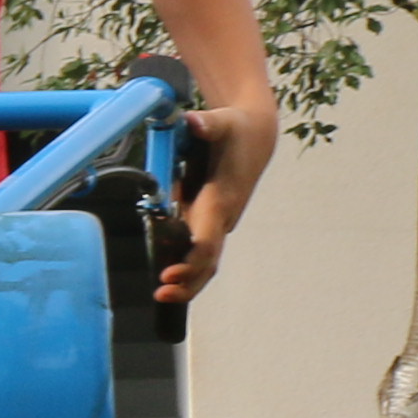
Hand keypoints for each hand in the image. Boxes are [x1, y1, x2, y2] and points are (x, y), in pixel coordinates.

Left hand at [149, 109, 255, 301]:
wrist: (257, 135)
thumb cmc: (236, 128)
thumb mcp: (222, 121)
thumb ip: (206, 124)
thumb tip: (192, 122)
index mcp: (222, 198)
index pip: (207, 238)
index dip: (190, 259)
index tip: (170, 273)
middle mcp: (223, 216)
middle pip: (208, 260)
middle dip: (188, 281)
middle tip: (160, 294)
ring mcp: (219, 221)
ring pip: (207, 261)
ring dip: (188, 281)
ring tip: (161, 296)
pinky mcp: (212, 220)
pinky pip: (201, 251)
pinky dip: (187, 267)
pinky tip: (168, 279)